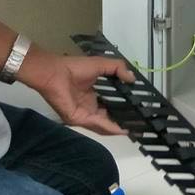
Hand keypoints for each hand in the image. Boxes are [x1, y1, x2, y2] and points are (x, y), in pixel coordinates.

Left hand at [19, 48, 135, 134]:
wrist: (55, 73)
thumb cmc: (75, 68)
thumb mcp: (101, 64)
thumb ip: (117, 69)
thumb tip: (132, 79)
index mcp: (93, 95)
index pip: (111, 104)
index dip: (124, 107)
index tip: (138, 108)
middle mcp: (90, 107)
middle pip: (109, 117)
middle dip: (123, 120)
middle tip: (139, 123)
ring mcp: (84, 114)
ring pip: (104, 124)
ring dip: (118, 127)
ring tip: (134, 130)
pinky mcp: (79, 119)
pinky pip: (97, 124)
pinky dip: (110, 127)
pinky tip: (122, 129)